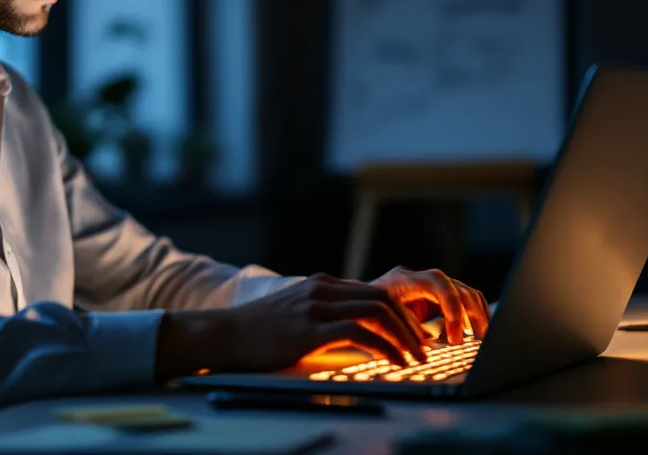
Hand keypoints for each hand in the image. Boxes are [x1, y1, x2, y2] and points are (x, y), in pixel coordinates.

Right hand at [155, 273, 427, 379]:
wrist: (223, 334)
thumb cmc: (257, 332)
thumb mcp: (295, 315)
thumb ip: (322, 316)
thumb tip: (354, 335)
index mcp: (321, 284)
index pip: (374, 291)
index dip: (401, 313)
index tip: (415, 334)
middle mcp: (322, 289)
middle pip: (382, 298)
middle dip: (410, 324)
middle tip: (424, 347)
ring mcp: (315, 306)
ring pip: (377, 312)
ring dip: (403, 337)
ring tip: (415, 358)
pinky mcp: (309, 328)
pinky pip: (359, 332)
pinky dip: (383, 347)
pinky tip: (393, 362)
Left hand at [369, 266, 490, 343]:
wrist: (356, 305)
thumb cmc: (362, 315)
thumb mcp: (376, 324)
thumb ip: (399, 333)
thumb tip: (422, 348)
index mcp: (403, 280)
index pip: (437, 282)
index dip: (452, 306)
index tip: (455, 337)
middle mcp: (419, 278)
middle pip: (457, 287)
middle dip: (471, 314)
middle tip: (477, 341)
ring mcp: (428, 285)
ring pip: (464, 293)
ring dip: (477, 315)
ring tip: (482, 339)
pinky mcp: (434, 295)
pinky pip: (461, 300)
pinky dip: (472, 315)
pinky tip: (475, 334)